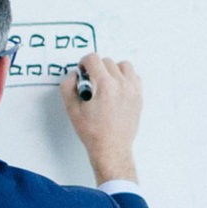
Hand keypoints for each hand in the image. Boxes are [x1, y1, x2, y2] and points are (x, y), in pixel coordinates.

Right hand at [60, 53, 141, 184]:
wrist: (111, 148)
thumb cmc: (93, 133)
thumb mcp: (72, 110)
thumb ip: (68, 87)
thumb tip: (74, 75)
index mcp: (105, 86)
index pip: (93, 59)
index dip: (84, 63)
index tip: (82, 70)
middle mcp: (121, 85)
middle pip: (107, 61)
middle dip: (96, 68)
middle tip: (91, 82)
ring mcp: (133, 90)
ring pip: (123, 65)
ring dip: (112, 70)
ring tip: (105, 83)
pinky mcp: (138, 97)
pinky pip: (134, 76)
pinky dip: (125, 78)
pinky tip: (116, 88)